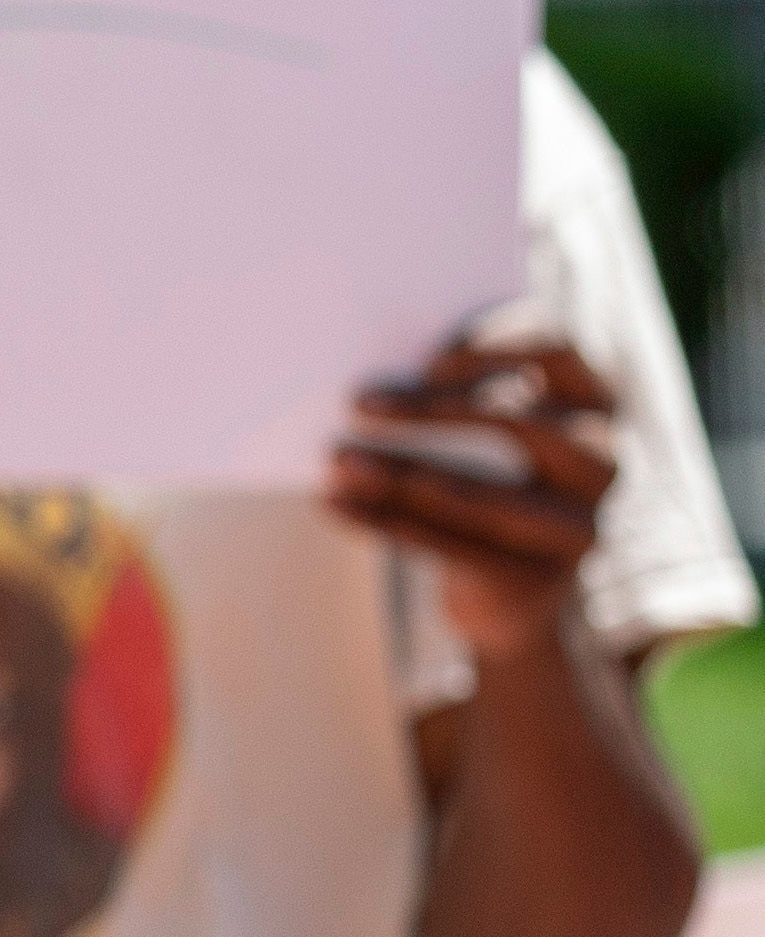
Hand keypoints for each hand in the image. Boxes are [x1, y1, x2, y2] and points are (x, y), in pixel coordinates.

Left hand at [333, 328, 620, 658]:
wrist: (512, 590)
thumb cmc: (488, 480)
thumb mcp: (485, 434)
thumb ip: (451, 397)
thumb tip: (371, 379)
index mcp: (595, 403)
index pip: (557, 350)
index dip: (491, 346)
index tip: (421, 357)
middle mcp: (603, 462)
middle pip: (523, 421)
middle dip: (434, 408)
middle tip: (358, 402)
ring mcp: (579, 527)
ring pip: (483, 497)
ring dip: (399, 475)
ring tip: (337, 460)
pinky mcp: (537, 579)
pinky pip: (452, 547)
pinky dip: (385, 523)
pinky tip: (333, 503)